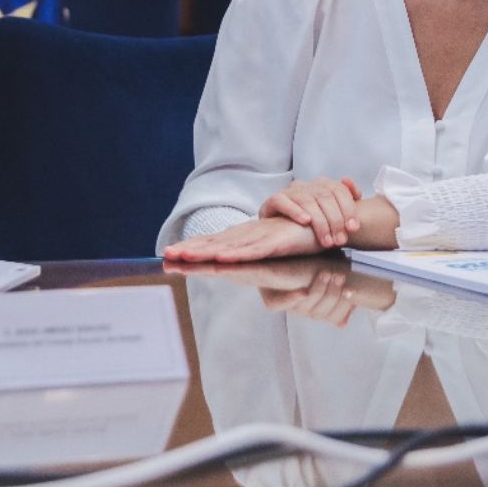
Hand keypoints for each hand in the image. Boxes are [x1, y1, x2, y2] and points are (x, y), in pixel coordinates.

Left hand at [161, 216, 319, 262]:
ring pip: (227, 247)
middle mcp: (246, 236)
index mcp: (242, 238)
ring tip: (184, 256)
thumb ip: (251, 257)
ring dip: (205, 252)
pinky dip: (236, 254)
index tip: (168, 255)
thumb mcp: (268, 250)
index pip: (211, 243)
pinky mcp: (274, 244)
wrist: (322, 223)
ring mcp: (258, 239)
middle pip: (212, 244)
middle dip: (189, 249)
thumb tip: (233, 263)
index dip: (190, 248)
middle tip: (166, 254)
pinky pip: (252, 251)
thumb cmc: (293, 237)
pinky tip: (221, 258)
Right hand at [259, 177, 362, 248]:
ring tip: (326, 240)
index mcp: (321, 185)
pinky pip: (283, 201)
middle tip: (340, 240)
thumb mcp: (330, 213)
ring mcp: (289, 191)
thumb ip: (346, 203)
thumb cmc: (308, 222)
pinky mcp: (274, 200)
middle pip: (325, 197)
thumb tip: (357, 193)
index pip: (339, 190)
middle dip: (335, 220)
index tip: (353, 228)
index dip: (348, 208)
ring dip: (319, 222)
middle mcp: (306, 185)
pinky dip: (295, 211)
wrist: (278, 228)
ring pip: (307, 201)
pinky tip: (305, 222)